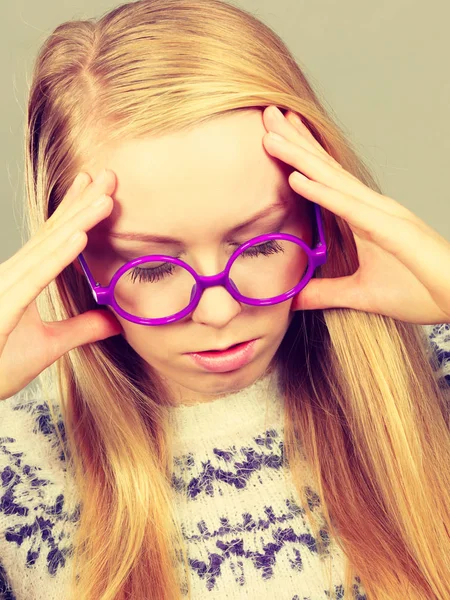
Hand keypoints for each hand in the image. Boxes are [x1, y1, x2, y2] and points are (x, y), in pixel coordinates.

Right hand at [0, 170, 121, 399]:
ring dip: (78, 222)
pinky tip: (79, 237)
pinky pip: (35, 278)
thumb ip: (80, 329)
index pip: (52, 240)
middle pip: (53, 234)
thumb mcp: (47, 346)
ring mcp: (5, 289)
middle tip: (110, 176)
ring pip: (47, 249)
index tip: (97, 190)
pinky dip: (58, 256)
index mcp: (23, 280)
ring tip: (105, 199)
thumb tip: (114, 320)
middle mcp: (13, 277)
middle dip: (83, 204)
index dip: (75, 212)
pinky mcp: (3, 307)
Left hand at [262, 105, 449, 324]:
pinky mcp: (394, 232)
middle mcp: (373, 208)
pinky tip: (297, 179)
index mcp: (366, 216)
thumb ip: (326, 292)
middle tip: (266, 115)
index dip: (302, 156)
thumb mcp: (360, 294)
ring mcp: (385, 216)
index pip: (328, 181)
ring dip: (300, 158)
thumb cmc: (421, 291)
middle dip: (296, 142)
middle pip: (327, 170)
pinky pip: (351, 210)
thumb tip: (293, 298)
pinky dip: (323, 194)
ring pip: (334, 181)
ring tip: (270, 137)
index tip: (275, 136)